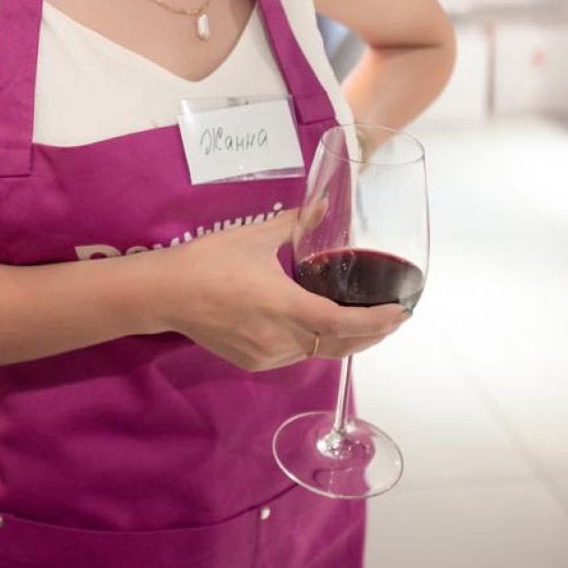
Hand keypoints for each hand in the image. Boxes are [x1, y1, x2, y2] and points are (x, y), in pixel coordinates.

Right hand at [157, 210, 408, 371]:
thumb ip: (295, 223)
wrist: (166, 293)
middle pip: (339, 344)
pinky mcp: (254, 361)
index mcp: (285, 306)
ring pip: (318, 352)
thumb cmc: (210, 261)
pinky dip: (316, 343)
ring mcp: (267, 354)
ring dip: (344, 340)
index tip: (400, 313)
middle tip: (393, 318)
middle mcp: (281, 338)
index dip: (375, 322)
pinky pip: (295, 355)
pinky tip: (320, 328)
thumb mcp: (255, 236)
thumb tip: (325, 205)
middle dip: (371, 334)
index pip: (342, 322)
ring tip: (363, 321)